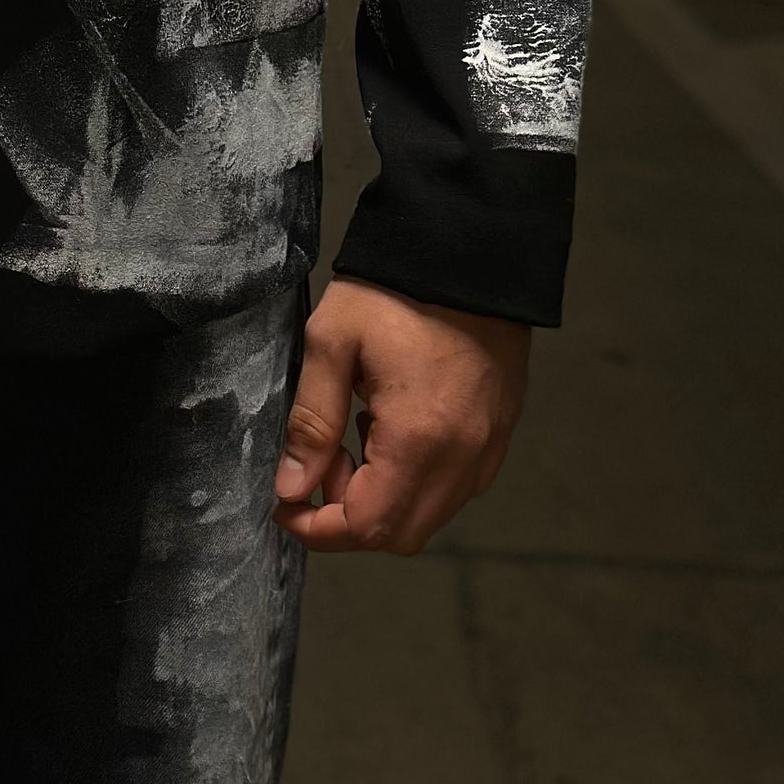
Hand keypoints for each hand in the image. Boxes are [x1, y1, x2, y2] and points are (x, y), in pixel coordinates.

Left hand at [272, 278, 528, 553]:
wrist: (469, 249)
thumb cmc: (393, 290)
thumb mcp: (332, 343)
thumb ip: (310, 422)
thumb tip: (291, 489)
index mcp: (419, 439)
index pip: (367, 526)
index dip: (317, 530)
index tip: (284, 506)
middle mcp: (463, 458)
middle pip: (401, 534)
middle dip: (348, 515)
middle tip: (319, 461)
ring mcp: (489, 448)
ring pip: (430, 515)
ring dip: (383, 499)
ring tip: (353, 434)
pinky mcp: (500, 432)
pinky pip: (456, 487)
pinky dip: (415, 480)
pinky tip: (391, 427)